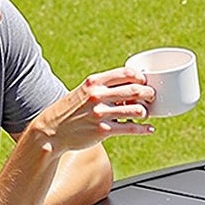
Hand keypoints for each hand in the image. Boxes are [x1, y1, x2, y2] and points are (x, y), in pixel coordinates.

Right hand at [37, 68, 155, 152]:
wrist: (52, 130)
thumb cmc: (71, 110)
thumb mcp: (84, 91)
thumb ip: (104, 87)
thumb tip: (131, 86)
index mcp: (94, 81)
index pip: (126, 73)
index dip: (141, 77)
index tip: (145, 81)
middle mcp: (98, 95)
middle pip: (135, 90)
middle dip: (149, 93)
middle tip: (152, 97)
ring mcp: (101, 113)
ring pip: (136, 110)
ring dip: (145, 112)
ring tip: (145, 114)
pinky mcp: (103, 130)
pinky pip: (131, 128)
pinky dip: (144, 129)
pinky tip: (149, 129)